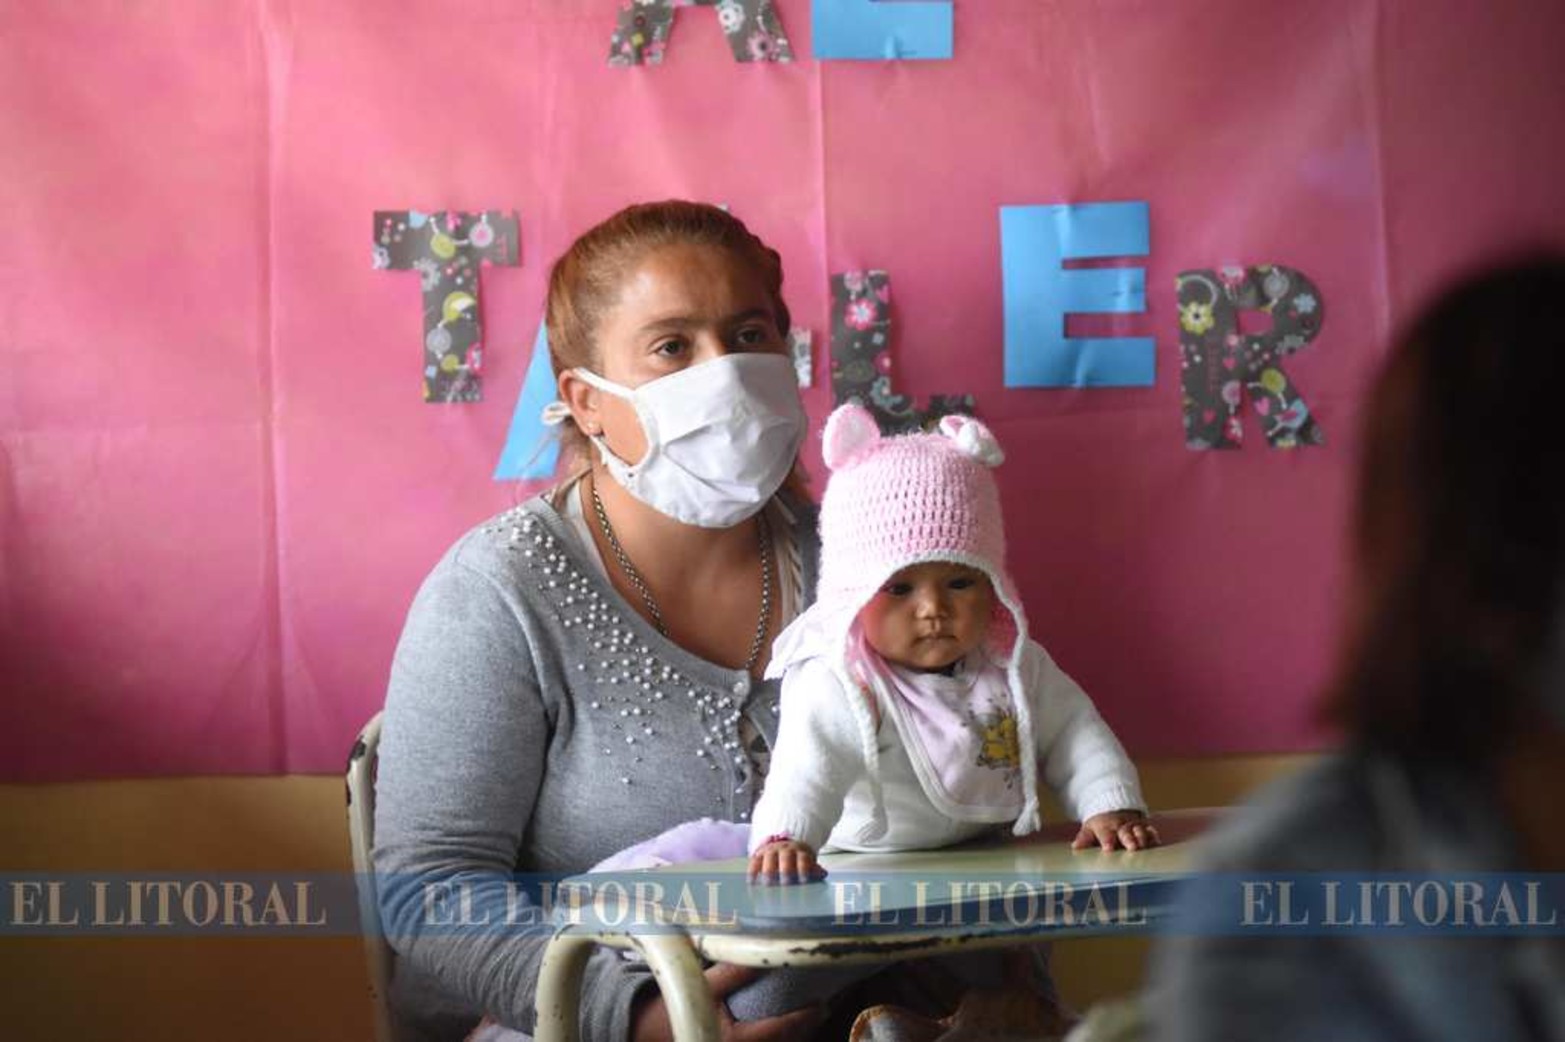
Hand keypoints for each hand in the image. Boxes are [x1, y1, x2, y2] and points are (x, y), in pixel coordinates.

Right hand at [631, 962, 826, 1041]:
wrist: (640, 1034)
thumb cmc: (669, 1011)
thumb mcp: (701, 985)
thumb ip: (733, 971)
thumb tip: (762, 952)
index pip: (780, 1031)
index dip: (804, 1018)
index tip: (821, 1004)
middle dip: (802, 1029)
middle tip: (819, 1009)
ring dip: (789, 1036)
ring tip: (806, 1018)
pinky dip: (773, 1040)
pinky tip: (780, 1030)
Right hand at [747, 839, 824, 884]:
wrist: (784, 844)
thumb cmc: (797, 859)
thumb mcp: (807, 861)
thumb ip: (813, 869)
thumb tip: (822, 874)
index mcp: (799, 851)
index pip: (803, 859)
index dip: (803, 869)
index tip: (803, 881)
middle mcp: (785, 849)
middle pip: (786, 858)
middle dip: (785, 871)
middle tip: (785, 884)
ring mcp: (771, 850)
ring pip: (769, 858)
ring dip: (768, 871)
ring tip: (768, 885)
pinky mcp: (759, 854)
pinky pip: (755, 861)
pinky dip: (753, 871)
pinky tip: (752, 882)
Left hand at [1072, 810, 1159, 851]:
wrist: (1114, 809)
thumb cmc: (1101, 825)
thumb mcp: (1089, 828)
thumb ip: (1084, 838)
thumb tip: (1076, 847)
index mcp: (1106, 827)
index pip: (1106, 834)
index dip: (1107, 841)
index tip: (1108, 849)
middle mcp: (1122, 826)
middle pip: (1126, 833)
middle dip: (1129, 839)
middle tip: (1132, 847)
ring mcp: (1135, 826)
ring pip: (1140, 831)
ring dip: (1143, 838)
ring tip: (1144, 846)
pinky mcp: (1145, 828)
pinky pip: (1152, 832)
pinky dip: (1155, 837)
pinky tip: (1157, 843)